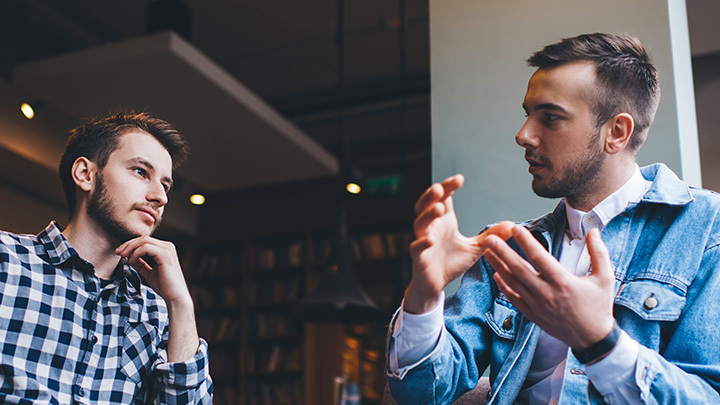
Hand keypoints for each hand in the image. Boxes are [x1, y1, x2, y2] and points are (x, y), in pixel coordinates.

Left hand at [116, 236, 198, 361]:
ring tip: (123, 256)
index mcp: (165, 249)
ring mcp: (167, 250)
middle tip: (117, 252)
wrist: (175, 297)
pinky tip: (131, 261)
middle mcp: (168, 246)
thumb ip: (140, 264)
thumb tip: (128, 257)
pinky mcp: (165, 255)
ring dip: (130, 247)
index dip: (130, 245)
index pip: (145, 241)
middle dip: (128, 244)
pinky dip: (136, 253)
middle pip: (143, 238)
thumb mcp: (149, 273)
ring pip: (144, 241)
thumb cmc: (165, 286)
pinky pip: (146, 248)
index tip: (119, 253)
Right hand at [404, 174, 514, 313]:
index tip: (459, 179)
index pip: (443, 198)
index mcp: (444, 221)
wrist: (436, 285)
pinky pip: (417, 247)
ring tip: (439, 208)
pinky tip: (431, 239)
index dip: (448, 187)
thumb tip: (512, 226)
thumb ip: (490, 236)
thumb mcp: (475, 248)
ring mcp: (423, 241)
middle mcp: (431, 227)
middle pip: (426, 205)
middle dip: (432, 196)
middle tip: (440, 188)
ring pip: (420, 223)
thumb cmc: (451, 262)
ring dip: (428, 215)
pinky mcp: (419, 258)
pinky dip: (423, 243)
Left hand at [483, 226, 614, 349]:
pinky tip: (496, 274)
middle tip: (490, 239)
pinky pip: (513, 298)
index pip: (539, 257)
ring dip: (498, 266)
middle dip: (502, 252)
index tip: (515, 229)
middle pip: (519, 269)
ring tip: (488, 252)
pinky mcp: (532, 315)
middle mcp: (546, 293)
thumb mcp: (605, 278)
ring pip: (512, 283)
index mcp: (563, 282)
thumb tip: (593, 231)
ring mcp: (537, 305)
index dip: (526, 242)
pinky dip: (503, 286)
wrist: (592, 339)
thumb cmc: (599, 307)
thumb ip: (599, 253)